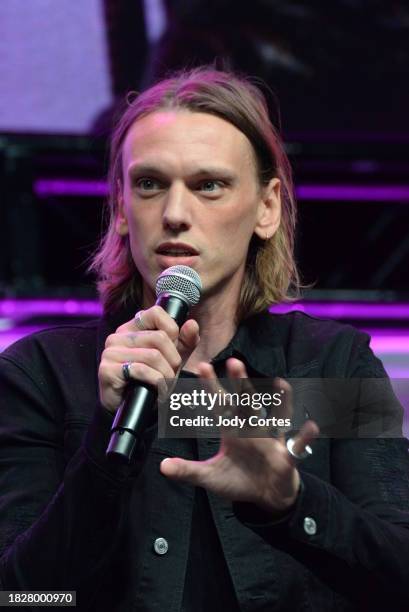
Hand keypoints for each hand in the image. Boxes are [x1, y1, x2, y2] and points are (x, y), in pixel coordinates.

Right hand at [98, 306, 199, 412]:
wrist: (129, 408)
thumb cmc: (149, 381)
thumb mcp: (171, 359)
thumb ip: (184, 342)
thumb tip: (192, 324)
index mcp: (131, 328)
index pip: (156, 313)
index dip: (172, 331)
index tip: (173, 349)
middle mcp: (118, 336)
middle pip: (159, 337)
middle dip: (173, 359)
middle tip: (171, 374)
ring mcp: (111, 352)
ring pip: (153, 355)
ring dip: (165, 374)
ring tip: (165, 384)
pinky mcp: (107, 369)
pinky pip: (141, 369)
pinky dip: (156, 381)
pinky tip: (157, 388)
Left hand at [160, 358, 318, 514]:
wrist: (266, 496)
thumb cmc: (238, 480)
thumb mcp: (210, 478)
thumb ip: (188, 471)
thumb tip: (162, 467)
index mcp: (232, 431)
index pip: (220, 405)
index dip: (211, 387)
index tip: (202, 367)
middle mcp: (252, 429)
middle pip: (246, 403)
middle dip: (240, 384)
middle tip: (233, 362)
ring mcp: (271, 440)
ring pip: (275, 417)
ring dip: (279, 402)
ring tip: (281, 384)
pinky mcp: (287, 456)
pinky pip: (297, 445)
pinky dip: (305, 437)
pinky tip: (312, 426)